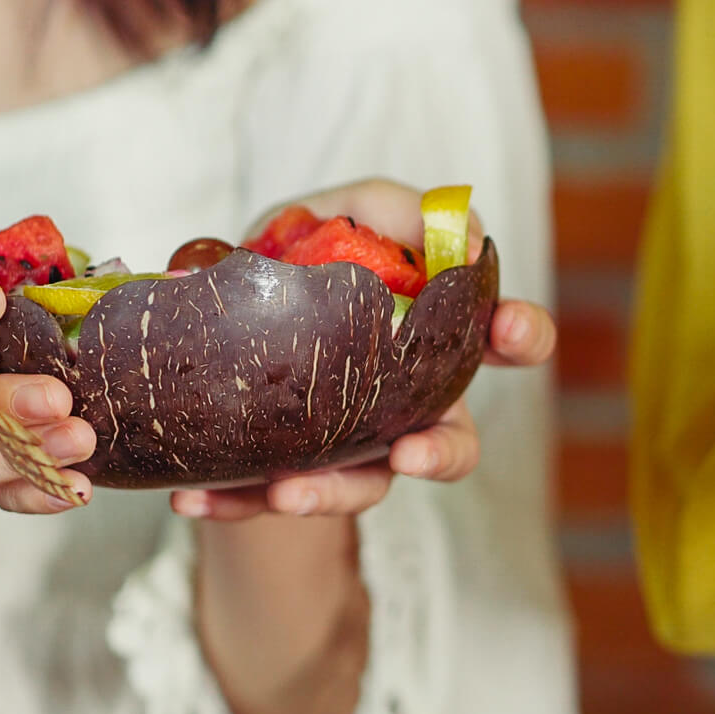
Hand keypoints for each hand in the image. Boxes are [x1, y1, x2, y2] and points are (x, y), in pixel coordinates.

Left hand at [171, 179, 555, 519]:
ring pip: (367, 486)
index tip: (508, 329)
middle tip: (413, 454)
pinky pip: (269, 498)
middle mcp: (405, 399)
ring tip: (288, 492)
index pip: (502, 337)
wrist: (226, 317)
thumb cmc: (297, 258)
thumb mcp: (334, 214)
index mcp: (430, 334)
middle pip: (453, 441)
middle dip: (443, 453)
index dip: (521, 334)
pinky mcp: (290, 471)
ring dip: (333, 494)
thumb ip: (390, 210)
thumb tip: (454, 233)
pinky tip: (193, 499)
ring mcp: (353, 444)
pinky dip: (233, 502)